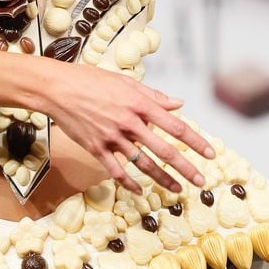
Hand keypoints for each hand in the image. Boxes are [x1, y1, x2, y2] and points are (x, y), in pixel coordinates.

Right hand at [46, 64, 215, 194]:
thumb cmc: (90, 80)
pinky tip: (140, 189)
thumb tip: (178, 103)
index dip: (195, 141)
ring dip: (162, 179)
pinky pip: (117, 170)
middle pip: (164, 150)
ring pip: (144, 163)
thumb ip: (153, 95)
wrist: (58, 88)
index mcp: (138, 103)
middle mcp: (129, 122)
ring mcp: (112, 137)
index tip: (210, 153)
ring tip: (177, 189)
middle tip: (201, 180)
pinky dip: (129, 182)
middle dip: (186, 167)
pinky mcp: (97, 147)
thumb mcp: (124, 82)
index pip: (175, 126)